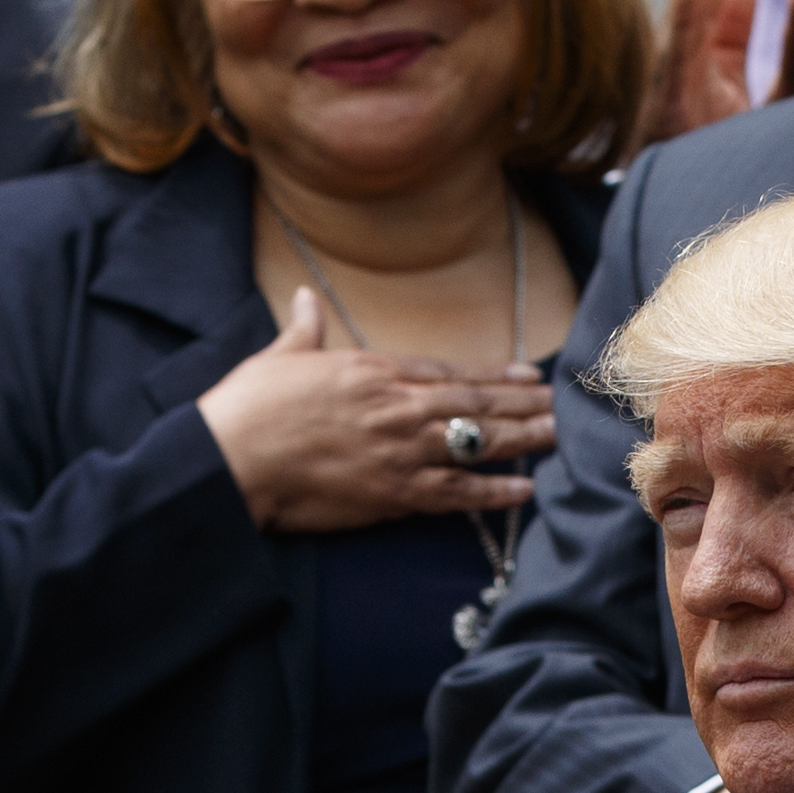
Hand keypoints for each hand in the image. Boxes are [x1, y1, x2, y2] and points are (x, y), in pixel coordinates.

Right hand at [195, 280, 554, 533]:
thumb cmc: (247, 408)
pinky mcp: (394, 492)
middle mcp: (398, 406)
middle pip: (475, 403)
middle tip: (561, 404)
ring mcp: (401, 450)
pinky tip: (523, 491)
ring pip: (477, 442)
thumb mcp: (279, 357)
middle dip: (522, 404)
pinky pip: (456, 492)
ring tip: (557, 435)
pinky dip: (492, 492)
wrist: (231, 459)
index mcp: (374, 370)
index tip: (525, 375)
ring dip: (521, 439)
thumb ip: (304, 330)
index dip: (492, 375)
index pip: (449, 371)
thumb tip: (306, 300)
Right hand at [644, 0, 758, 142]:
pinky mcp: (670, 106)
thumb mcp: (724, 86)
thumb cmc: (698, 153)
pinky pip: (681, 55)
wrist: (670, 215)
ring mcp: (680, 83)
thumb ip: (731, 35)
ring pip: (693, 13)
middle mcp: (691, 64)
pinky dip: (687, 17)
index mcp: (707, 56)